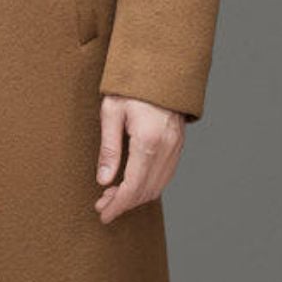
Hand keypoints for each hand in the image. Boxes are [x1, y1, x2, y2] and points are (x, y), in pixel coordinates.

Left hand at [94, 95, 184, 224]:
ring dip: (136, 197)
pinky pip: (165, 175)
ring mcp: (176, 147)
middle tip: (103, 206)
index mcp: (148, 141)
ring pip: (158, 186)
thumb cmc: (130, 85)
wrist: (160, 66)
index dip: (117, 205)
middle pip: (146, 191)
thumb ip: (109, 149)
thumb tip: (103, 180)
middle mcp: (166, 148)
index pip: (133, 186)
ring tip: (113, 196)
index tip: (103, 214)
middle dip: (124, 204)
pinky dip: (148, 185)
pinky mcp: (178, 144)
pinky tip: (131, 183)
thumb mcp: (111, 112)